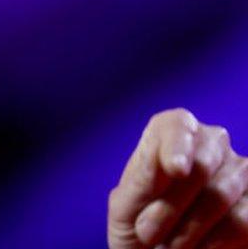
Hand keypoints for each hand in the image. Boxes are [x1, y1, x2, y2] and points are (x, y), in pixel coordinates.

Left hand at [108, 109, 247, 247]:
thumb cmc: (137, 229)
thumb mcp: (125, 206)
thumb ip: (143, 179)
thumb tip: (173, 164)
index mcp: (168, 137)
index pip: (177, 124)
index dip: (176, 144)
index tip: (175, 169)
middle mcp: (209, 145)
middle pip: (199, 166)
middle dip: (170, 207)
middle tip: (146, 233)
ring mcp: (239, 172)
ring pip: (220, 195)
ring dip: (188, 230)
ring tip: (169, 246)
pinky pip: (242, 221)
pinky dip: (216, 242)